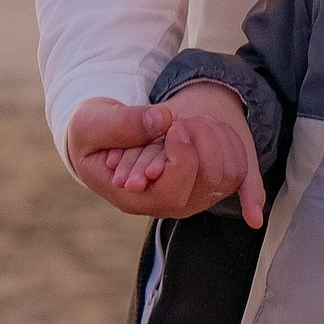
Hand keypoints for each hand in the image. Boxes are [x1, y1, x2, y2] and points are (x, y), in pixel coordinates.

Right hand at [64, 87, 265, 224]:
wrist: (98, 138)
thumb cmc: (89, 133)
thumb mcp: (92, 122)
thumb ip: (123, 123)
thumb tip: (164, 120)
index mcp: (131, 197)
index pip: (172, 192)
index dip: (181, 158)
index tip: (174, 126)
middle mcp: (163, 203)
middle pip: (207, 185)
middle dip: (204, 144)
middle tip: (183, 119)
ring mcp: (185, 196)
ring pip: (225, 177)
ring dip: (216, 140)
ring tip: (190, 119)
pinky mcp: (199, 183)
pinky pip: (233, 171)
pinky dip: (226, 143)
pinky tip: (201, 123)